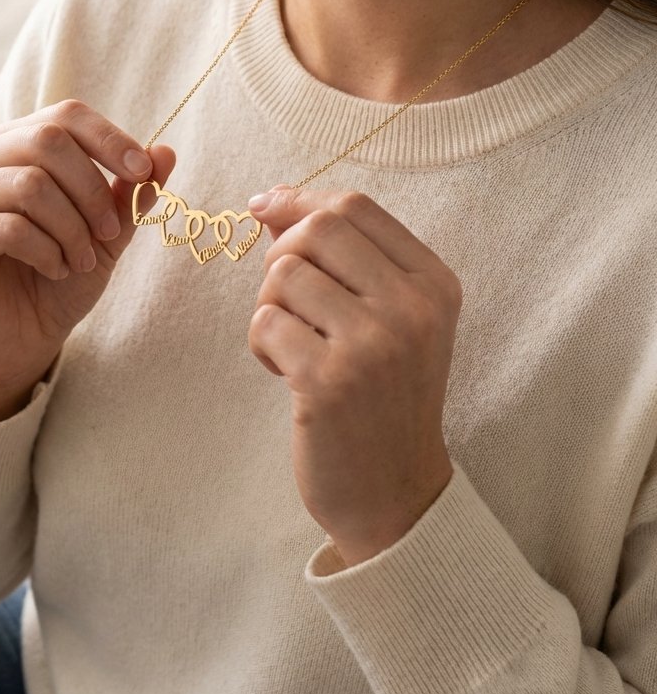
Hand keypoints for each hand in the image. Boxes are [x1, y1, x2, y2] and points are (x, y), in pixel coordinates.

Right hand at [0, 99, 175, 419]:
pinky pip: (7, 227)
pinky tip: (55, 269)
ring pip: (29, 184)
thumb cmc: (59, 278)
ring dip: (71, 228)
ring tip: (81, 260)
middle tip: (110, 233)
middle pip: (48, 142)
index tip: (143, 173)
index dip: (110, 139)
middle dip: (92, 191)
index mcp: (19, 144)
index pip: (66, 115)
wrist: (19, 339)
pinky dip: (45, 251)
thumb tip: (164, 152)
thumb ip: (130, 194)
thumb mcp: (106, 235)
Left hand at [247, 188, 458, 565]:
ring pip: (283, 274)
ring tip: (292, 343)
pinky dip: (261, 343)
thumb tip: (273, 202)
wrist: (395, 492)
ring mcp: (373, 344)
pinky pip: (264, 322)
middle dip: (281, 252)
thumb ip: (344, 259)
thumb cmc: (382, 395)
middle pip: (318, 228)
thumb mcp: (389, 319)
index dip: (299, 200)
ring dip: (269, 305)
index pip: (355, 207)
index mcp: (433, 283)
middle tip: (284, 296)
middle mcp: (412, 307)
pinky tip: (285, 371)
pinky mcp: (328, 381)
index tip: (264, 209)